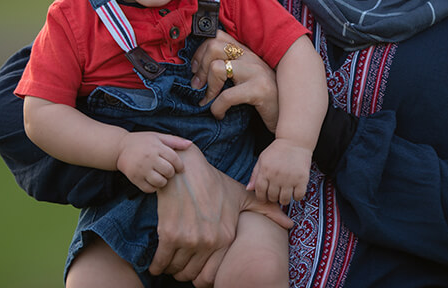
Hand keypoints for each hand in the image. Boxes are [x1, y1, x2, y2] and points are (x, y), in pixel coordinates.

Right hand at [116, 132, 189, 192]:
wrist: (120, 148)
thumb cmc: (143, 141)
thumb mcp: (158, 137)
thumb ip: (174, 141)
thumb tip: (190, 144)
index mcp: (156, 147)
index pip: (174, 159)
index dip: (180, 165)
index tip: (180, 168)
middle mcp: (148, 159)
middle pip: (168, 171)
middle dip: (171, 172)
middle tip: (169, 171)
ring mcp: (141, 170)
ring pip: (160, 182)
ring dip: (164, 181)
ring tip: (161, 176)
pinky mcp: (134, 179)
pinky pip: (149, 189)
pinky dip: (154, 187)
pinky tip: (153, 181)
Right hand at [149, 144, 292, 286]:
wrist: (186, 170)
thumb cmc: (213, 183)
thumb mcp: (242, 196)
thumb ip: (265, 210)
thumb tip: (289, 223)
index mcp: (226, 237)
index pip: (212, 276)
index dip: (203, 278)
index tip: (197, 272)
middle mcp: (209, 242)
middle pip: (192, 276)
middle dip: (185, 275)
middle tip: (182, 268)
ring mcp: (189, 239)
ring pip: (176, 270)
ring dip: (172, 270)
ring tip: (172, 264)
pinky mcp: (169, 234)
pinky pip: (161, 262)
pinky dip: (157, 266)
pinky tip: (158, 264)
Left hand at [191, 30, 280, 131]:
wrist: (291, 115)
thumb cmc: (266, 99)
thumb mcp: (248, 78)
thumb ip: (231, 68)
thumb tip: (200, 70)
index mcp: (247, 52)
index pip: (218, 36)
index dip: (200, 52)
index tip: (196, 70)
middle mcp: (252, 57)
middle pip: (214, 46)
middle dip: (200, 67)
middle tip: (198, 86)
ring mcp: (257, 72)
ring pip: (217, 67)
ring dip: (207, 87)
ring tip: (207, 99)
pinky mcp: (260, 90)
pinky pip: (227, 96)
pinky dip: (216, 108)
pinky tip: (219, 114)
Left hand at [248, 138, 312, 204]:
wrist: (295, 141)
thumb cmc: (277, 150)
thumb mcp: (262, 159)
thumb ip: (255, 175)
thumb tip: (249, 189)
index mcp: (265, 170)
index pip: (260, 192)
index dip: (261, 197)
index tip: (264, 198)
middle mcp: (276, 176)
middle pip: (272, 197)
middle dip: (273, 198)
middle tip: (276, 193)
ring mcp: (290, 178)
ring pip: (285, 199)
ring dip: (284, 199)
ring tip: (285, 194)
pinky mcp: (302, 179)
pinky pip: (298, 196)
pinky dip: (296, 197)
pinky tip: (295, 191)